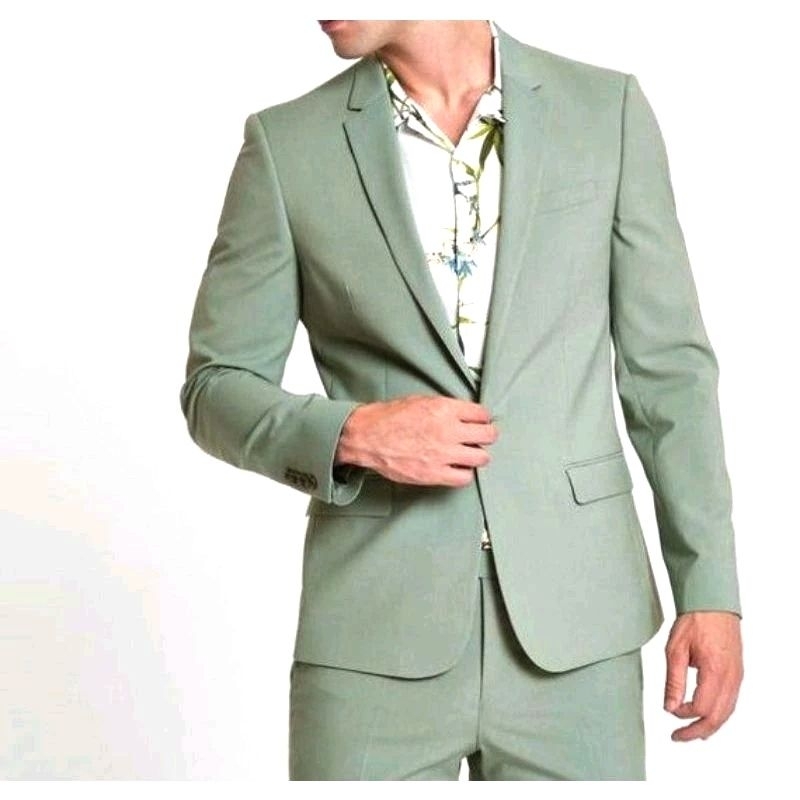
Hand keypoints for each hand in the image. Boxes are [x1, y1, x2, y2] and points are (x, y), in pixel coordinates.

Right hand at [334, 394, 497, 486]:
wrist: (367, 436)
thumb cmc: (389, 418)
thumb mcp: (421, 401)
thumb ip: (446, 408)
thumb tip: (466, 415)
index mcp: (444, 409)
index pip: (482, 414)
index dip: (483, 419)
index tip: (481, 422)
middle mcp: (448, 431)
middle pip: (488, 435)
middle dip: (487, 436)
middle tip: (481, 438)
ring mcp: (443, 454)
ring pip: (481, 458)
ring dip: (477, 455)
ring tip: (469, 454)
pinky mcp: (435, 474)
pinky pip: (464, 477)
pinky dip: (464, 473)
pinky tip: (457, 468)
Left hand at [663, 611, 742, 741]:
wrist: (714, 603)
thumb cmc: (694, 622)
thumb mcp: (675, 649)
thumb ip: (673, 680)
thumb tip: (669, 707)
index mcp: (715, 672)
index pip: (702, 708)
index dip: (684, 715)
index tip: (670, 710)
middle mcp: (731, 678)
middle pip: (717, 717)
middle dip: (697, 731)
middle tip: (678, 738)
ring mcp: (737, 677)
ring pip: (727, 712)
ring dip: (709, 726)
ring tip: (691, 733)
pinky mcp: (737, 673)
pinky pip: (730, 702)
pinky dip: (718, 714)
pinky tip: (707, 717)